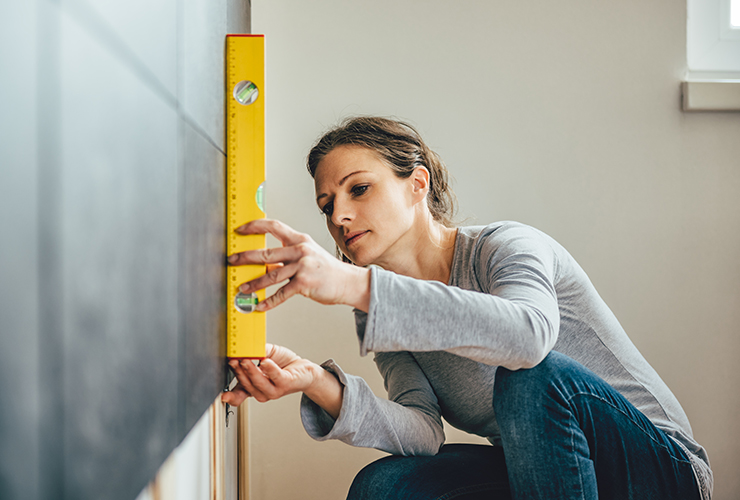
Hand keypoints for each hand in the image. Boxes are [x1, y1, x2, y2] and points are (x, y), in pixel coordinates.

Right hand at [221, 344, 316, 405]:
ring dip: (251, 371)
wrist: (303, 370)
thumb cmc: (282, 364)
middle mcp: (262, 391)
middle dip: (238, 372)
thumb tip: (244, 347)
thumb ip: (253, 353)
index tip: (222, 396)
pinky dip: (269, 369)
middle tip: (233, 360)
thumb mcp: (263, 357)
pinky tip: (265, 362)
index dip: (230, 397)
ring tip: (245, 359)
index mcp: (253, 386)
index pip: (238, 394)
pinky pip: (276, 377)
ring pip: (258, 383)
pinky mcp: (285, 384)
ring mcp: (274, 390)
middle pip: (246, 384)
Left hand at [227, 219, 369, 311]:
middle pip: (267, 253)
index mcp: (300, 240)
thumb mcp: (309, 255)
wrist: (348, 282)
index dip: (254, 226)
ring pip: (271, 275)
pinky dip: (269, 301)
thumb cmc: (326, 270)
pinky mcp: (304, 284)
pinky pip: (282, 293)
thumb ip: (288, 255)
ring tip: (243, 288)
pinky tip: (259, 305)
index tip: (240, 229)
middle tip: (232, 260)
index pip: (273, 226)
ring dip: (254, 283)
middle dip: (245, 257)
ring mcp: (303, 267)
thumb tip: (265, 262)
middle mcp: (301, 250)